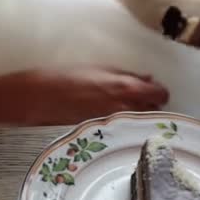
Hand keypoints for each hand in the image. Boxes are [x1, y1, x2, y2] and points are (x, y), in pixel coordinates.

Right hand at [21, 66, 168, 124]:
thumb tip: (147, 78)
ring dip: (139, 113)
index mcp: (125, 88)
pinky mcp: (104, 131)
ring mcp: (114, 122)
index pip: (159, 94)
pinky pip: (123, 126)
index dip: (160, 91)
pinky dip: (124, 120)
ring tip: (126, 105)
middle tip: (143, 96)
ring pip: (138, 120)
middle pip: (153, 110)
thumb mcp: (99, 68)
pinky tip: (112, 113)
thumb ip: (127, 74)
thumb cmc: (65, 77)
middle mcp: (123, 108)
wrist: (39, 98)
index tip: (157, 89)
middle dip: (152, 104)